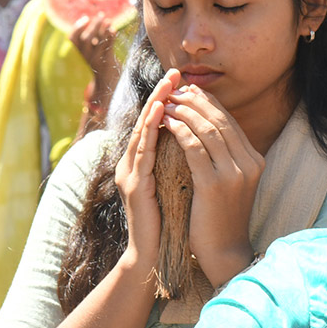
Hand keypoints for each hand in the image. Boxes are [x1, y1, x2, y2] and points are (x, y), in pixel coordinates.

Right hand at [70, 15, 119, 98]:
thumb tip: (95, 24)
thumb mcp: (92, 53)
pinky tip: (114, 30)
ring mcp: (96, 60)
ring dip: (103, 29)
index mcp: (79, 53)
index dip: (77, 27)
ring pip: (98, 42)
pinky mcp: (107, 62)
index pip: (73, 39)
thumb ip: (92, 41)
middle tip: (101, 15)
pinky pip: (108, 48)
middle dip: (94, 25)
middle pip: (86, 38)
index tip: (85, 18)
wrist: (105, 85)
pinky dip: (110, 38)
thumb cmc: (99, 65)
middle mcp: (85, 56)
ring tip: (109, 20)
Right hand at [115, 71, 177, 277]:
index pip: (157, 124)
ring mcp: (131, 175)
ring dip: (154, 107)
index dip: (168, 100)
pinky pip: (144, 154)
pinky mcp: (135, 187)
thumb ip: (179, 163)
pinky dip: (151, 131)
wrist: (155, 255)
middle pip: (147, 122)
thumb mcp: (178, 185)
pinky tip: (160, 115)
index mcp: (144, 164)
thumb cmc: (170, 223)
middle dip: (161, 95)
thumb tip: (195, 141)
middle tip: (174, 72)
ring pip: (142, 133)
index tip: (183, 79)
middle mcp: (134, 165)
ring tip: (166, 86)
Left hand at [161, 85, 264, 286]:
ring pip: (208, 130)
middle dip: (194, 101)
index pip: (230, 121)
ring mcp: (235, 173)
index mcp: (255, 159)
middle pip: (220, 120)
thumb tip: (204, 127)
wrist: (223, 250)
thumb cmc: (220, 215)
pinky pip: (194, 148)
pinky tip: (164, 123)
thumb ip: (224, 155)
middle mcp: (249, 163)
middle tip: (172, 92)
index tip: (186, 92)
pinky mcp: (215, 184)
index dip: (206, 102)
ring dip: (183, 112)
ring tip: (165, 104)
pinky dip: (178, 130)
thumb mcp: (229, 181)